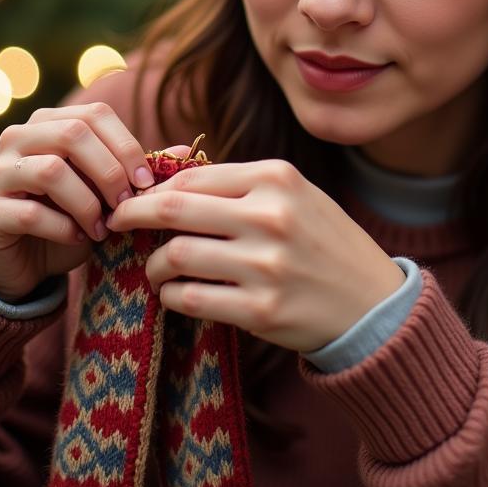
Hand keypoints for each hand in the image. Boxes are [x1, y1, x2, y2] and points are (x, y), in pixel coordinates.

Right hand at [0, 98, 190, 301]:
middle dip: (110, 171)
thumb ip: (136, 170)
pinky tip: (78, 240)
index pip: (94, 114)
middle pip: (72, 134)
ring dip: (87, 202)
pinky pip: (29, 212)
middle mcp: (17, 138)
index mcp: (48, 123)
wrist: (19, 264)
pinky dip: (63, 228)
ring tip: (104, 228)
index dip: (126, 144)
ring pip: (50, 170)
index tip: (146, 181)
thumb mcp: (106, 193)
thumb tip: (186, 151)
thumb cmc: (69, 219)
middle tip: (127, 204)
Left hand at [106, 158, 405, 353]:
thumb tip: (167, 179)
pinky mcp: (261, 310)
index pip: (192, 177)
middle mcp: (270, 215)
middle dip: (132, 216)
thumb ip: (239, 184)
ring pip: (176, 255)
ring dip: (154, 264)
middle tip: (114, 223)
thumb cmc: (324, 242)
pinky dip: (173, 295)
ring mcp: (265, 264)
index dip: (151, 188)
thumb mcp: (294, 194)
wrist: (373, 303)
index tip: (131, 198)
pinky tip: (177, 293)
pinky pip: (191, 298)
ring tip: (157, 268)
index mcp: (276, 177)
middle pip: (174, 210)